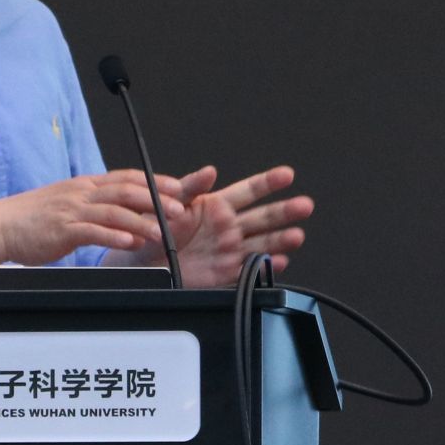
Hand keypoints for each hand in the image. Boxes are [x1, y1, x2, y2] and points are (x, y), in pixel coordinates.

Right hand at [0, 169, 185, 265]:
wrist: (0, 225)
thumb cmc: (33, 219)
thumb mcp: (67, 204)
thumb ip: (94, 206)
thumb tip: (122, 215)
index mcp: (85, 185)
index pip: (126, 178)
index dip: (154, 182)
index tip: (177, 189)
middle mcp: (81, 193)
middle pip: (126, 191)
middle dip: (157, 199)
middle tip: (179, 210)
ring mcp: (72, 210)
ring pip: (114, 211)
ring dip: (141, 221)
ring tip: (161, 231)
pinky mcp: (62, 229)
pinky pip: (93, 231)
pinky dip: (114, 235)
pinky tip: (130, 241)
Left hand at [129, 164, 312, 286]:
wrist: (140, 262)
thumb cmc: (152, 228)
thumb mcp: (167, 203)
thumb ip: (189, 188)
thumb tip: (209, 171)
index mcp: (217, 206)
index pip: (249, 191)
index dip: (268, 182)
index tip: (286, 175)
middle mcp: (228, 227)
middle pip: (263, 217)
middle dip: (285, 211)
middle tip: (304, 205)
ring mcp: (230, 250)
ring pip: (263, 243)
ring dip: (281, 240)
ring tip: (296, 235)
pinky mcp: (226, 272)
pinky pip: (250, 270)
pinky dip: (265, 267)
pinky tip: (278, 261)